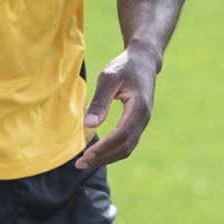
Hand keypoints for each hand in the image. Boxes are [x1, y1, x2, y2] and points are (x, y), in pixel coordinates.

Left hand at [75, 43, 159, 168]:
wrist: (144, 60)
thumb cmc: (124, 66)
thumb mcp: (109, 77)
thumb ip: (100, 101)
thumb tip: (89, 126)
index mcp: (139, 108)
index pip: (121, 136)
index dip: (103, 148)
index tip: (85, 155)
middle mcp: (143, 119)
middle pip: (125, 147)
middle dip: (103, 158)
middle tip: (80, 163)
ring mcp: (142, 122)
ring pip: (127, 148)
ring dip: (107, 157)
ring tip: (86, 161)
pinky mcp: (138, 122)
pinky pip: (127, 143)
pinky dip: (112, 151)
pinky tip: (97, 152)